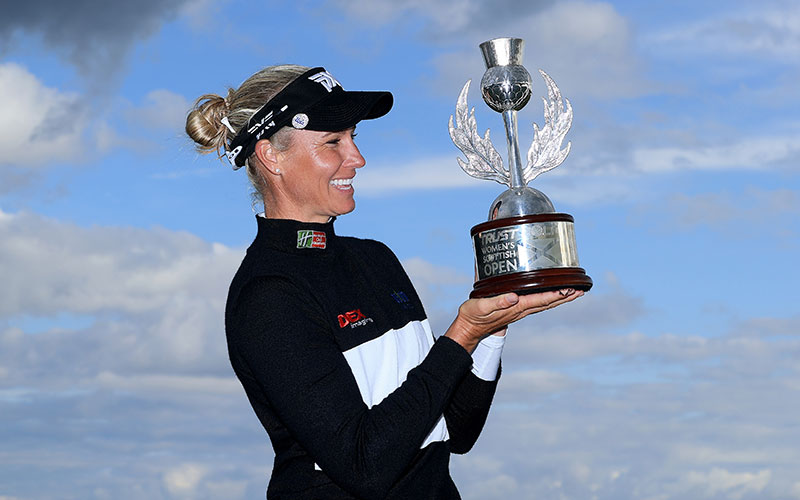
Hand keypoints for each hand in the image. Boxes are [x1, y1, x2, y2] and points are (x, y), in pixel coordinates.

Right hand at [444, 289, 582, 351]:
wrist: (469, 329)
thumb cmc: (473, 316)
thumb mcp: (481, 307)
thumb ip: (497, 302)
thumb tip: (513, 297)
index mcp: (515, 307)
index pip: (541, 300)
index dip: (557, 294)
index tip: (571, 289)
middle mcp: (521, 310)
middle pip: (548, 303)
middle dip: (565, 297)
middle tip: (581, 290)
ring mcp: (520, 311)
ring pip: (545, 304)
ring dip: (560, 298)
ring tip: (574, 292)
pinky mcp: (516, 310)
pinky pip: (537, 303)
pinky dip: (549, 298)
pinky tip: (552, 294)